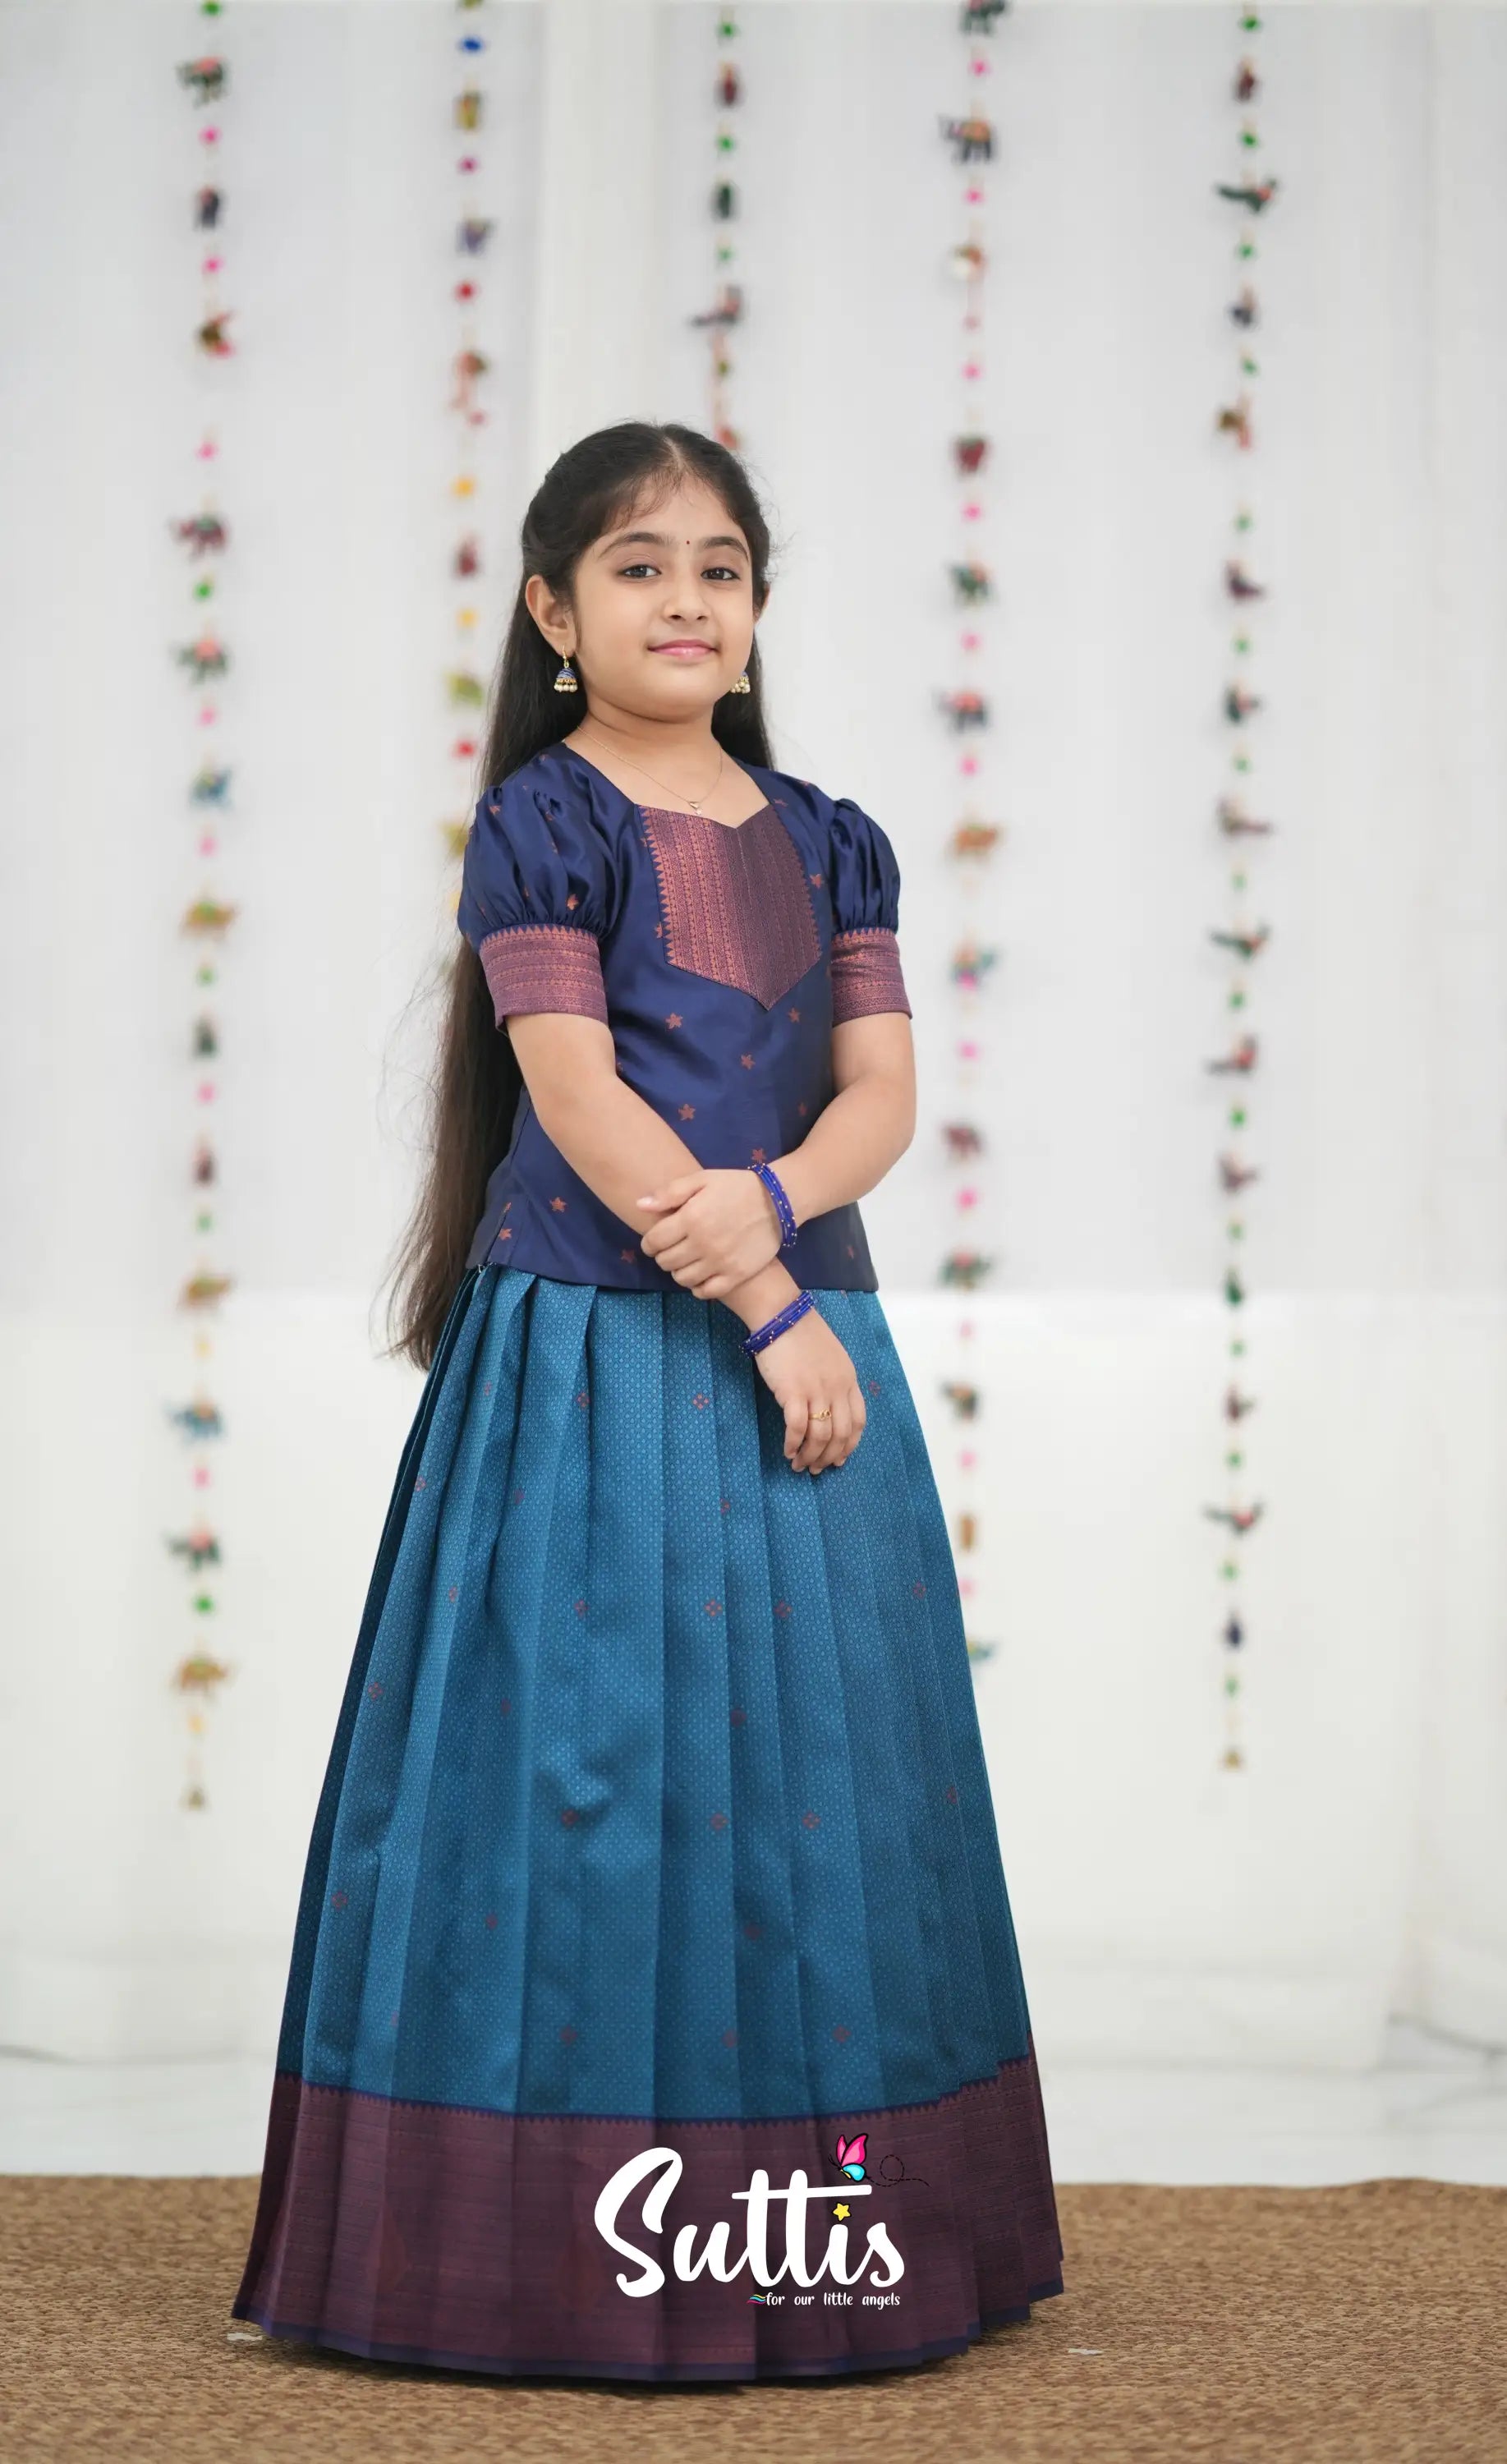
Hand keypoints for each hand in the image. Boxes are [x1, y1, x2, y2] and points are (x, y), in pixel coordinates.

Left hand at [636, 1167, 784, 1297]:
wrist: (777, 1201)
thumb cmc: (736, 1186)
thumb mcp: (702, 1179)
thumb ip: (670, 1192)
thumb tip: (640, 1205)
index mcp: (691, 1218)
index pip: (653, 1242)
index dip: (649, 1243)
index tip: (655, 1241)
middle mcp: (702, 1243)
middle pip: (666, 1262)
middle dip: (663, 1256)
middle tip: (673, 1248)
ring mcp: (720, 1262)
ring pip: (682, 1279)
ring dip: (679, 1271)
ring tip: (687, 1261)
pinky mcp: (736, 1275)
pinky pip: (706, 1292)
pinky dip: (698, 1287)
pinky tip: (701, 1274)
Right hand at [748, 1303, 866, 1473]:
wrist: (781, 1315)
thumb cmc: (801, 1334)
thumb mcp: (831, 1357)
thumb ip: (834, 1381)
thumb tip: (827, 1408)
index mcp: (849, 1379)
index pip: (858, 1421)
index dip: (850, 1444)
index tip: (839, 1458)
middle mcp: (837, 1387)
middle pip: (841, 1434)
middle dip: (829, 1456)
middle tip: (816, 1469)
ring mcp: (817, 1390)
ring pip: (820, 1435)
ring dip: (811, 1455)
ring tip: (800, 1465)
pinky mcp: (794, 1391)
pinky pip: (798, 1427)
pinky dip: (794, 1444)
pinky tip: (788, 1451)